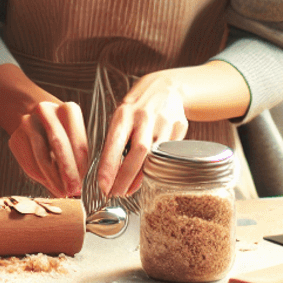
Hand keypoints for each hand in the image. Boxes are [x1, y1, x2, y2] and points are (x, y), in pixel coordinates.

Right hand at [7, 100, 88, 197]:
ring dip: (53, 179)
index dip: (81, 165)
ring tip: (62, 192)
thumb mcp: (77, 138)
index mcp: (69, 110)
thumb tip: (79, 188)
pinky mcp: (16, 138)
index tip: (84, 183)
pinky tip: (49, 184)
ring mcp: (28, 123)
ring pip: (41, 157)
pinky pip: (29, 163)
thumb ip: (80, 159)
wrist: (36, 119)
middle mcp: (46, 112)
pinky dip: (41, 178)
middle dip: (67, 172)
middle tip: (72, 191)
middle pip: (58, 145)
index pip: (78, 141)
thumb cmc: (64, 134)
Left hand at [97, 71, 188, 196]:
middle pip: (137, 152)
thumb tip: (108, 174)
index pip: (115, 143)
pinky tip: (146, 177)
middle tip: (115, 194)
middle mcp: (144, 117)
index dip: (108, 166)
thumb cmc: (137, 109)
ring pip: (153, 156)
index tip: (103, 186)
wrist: (165, 88)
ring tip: (127, 191)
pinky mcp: (179, 128)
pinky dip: (156, 169)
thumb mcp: (121, 117)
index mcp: (124, 114)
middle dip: (125, 177)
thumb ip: (116, 142)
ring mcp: (164, 122)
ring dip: (139, 178)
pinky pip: (167, 155)